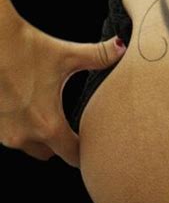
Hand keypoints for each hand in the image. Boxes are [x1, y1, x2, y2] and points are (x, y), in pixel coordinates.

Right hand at [0, 18, 126, 167]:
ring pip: (27, 144)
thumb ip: (99, 55)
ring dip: (37, 133)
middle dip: (61, 143)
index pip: (72, 155)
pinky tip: (25, 103)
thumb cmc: (25, 47)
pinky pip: (10, 133)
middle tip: (71, 124)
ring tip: (47, 109)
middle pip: (49, 153)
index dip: (85, 151)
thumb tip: (122, 47)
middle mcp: (23, 135)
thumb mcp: (67, 55)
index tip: (93, 142)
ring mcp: (3, 132)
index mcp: (47, 124)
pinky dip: (20, 123)